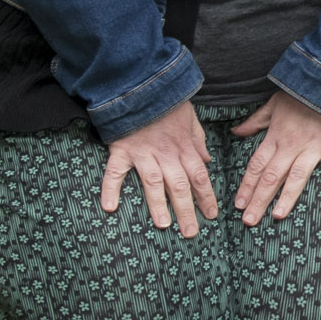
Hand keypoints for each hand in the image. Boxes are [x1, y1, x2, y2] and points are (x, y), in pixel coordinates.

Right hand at [99, 111, 218, 237]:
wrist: (143, 87)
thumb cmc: (168, 104)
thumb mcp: (191, 120)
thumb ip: (199, 142)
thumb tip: (208, 161)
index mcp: (184, 147)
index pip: (199, 176)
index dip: (206, 196)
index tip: (211, 215)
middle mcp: (166, 154)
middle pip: (180, 185)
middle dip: (187, 210)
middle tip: (191, 233)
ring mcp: (143, 153)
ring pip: (153, 183)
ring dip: (158, 205)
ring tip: (164, 225)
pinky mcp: (121, 150)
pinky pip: (114, 172)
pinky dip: (110, 189)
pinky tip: (109, 208)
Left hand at [233, 92, 320, 225]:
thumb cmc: (302, 92)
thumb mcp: (273, 104)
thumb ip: (255, 121)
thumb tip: (235, 132)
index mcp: (276, 136)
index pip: (256, 166)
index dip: (246, 187)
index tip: (239, 205)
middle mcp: (292, 145)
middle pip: (272, 177)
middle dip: (259, 200)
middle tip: (249, 221)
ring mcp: (315, 147)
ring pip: (297, 176)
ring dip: (287, 197)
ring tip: (277, 216)